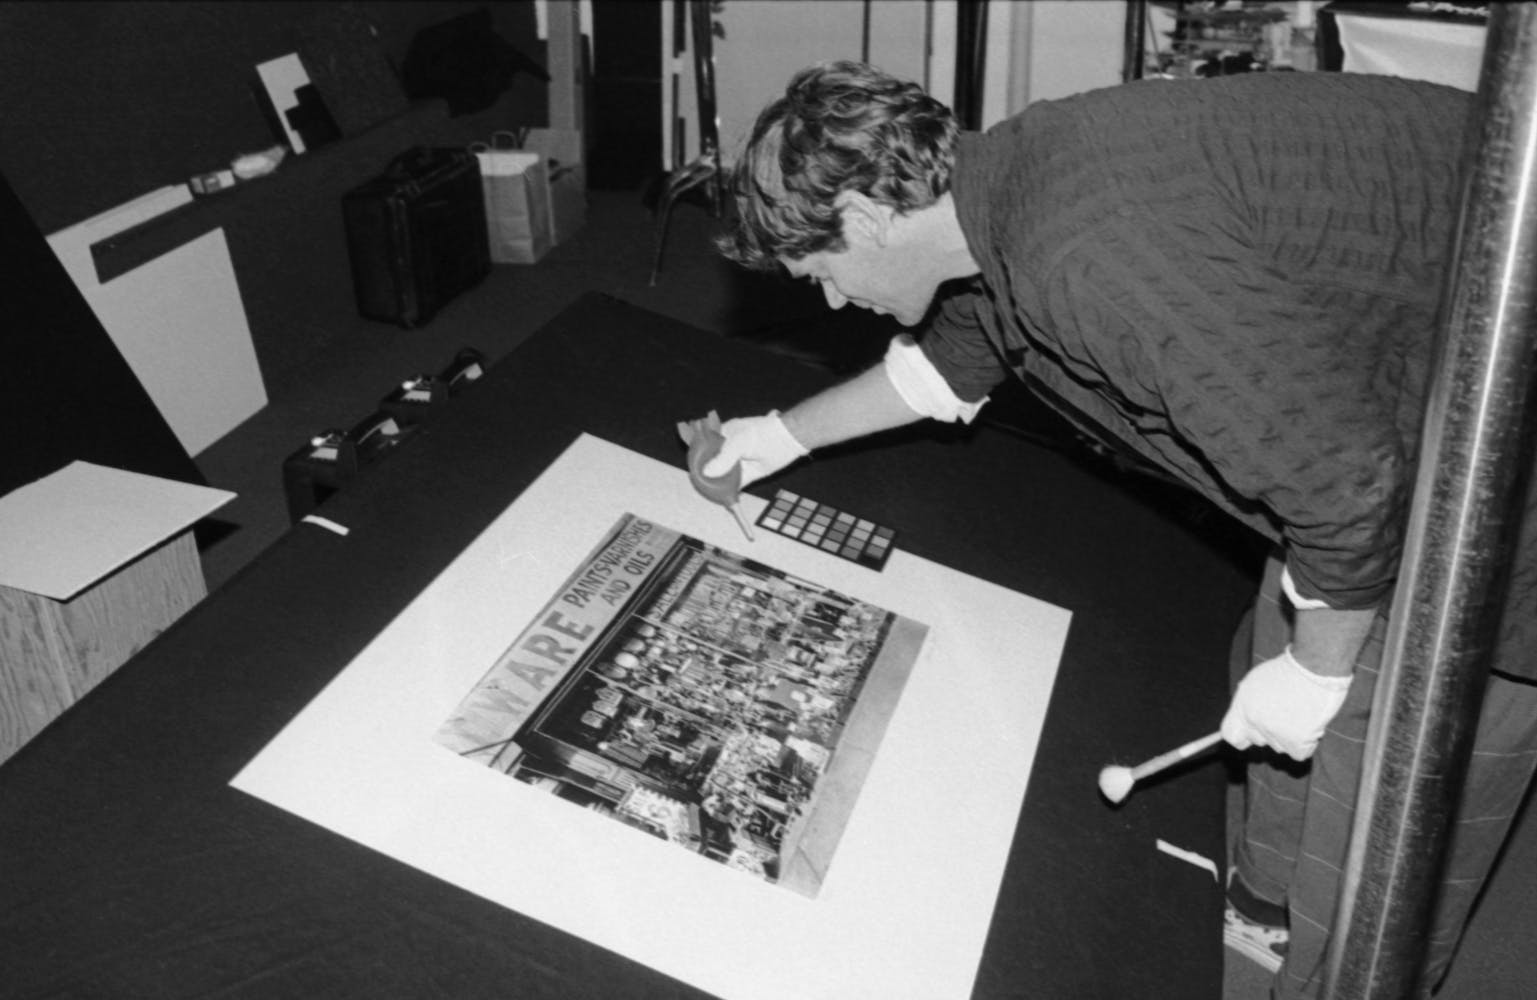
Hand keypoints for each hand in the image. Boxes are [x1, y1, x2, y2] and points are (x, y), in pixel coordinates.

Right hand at [698, 411, 807, 486]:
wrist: (788, 440)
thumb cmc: (763, 434)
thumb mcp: (740, 443)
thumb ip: (723, 458)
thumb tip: (706, 473)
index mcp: (722, 435)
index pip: (703, 446)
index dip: (696, 457)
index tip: (692, 468)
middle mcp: (727, 450)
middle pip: (711, 463)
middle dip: (705, 474)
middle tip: (699, 484)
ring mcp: (737, 463)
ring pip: (721, 476)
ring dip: (716, 485)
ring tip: (709, 493)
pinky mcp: (747, 475)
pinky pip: (735, 486)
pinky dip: (729, 493)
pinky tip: (723, 499)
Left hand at [1221, 647, 1351, 760]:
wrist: (1314, 667)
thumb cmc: (1289, 670)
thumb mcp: (1257, 681)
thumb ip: (1249, 704)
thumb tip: (1247, 721)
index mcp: (1242, 705)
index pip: (1230, 734)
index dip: (1242, 737)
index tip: (1251, 735)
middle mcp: (1254, 720)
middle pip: (1258, 741)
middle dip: (1271, 732)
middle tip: (1286, 713)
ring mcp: (1274, 732)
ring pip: (1280, 747)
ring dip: (1291, 736)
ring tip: (1300, 711)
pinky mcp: (1295, 740)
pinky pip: (1299, 753)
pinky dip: (1307, 743)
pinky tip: (1310, 723)